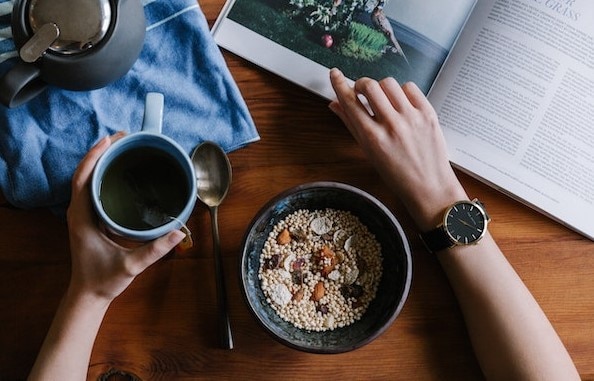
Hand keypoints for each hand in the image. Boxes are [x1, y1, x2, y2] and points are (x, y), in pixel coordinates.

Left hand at [66, 133, 185, 301]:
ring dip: (101, 161)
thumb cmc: (104, 280)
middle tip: (123, 137)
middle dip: (100, 152)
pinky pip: (92, 189)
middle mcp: (78, 212)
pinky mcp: (89, 219)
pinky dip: (102, 175)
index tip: (110, 140)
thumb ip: (155, 249)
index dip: (94, 157)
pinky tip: (119, 171)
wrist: (88, 295)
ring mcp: (82, 215)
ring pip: (87, 180)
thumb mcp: (131, 265)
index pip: (83, 179)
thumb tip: (179, 232)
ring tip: (121, 147)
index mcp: (82, 218)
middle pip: (84, 173)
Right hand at [329, 68, 466, 229]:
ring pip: (389, 83)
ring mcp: (411, 117)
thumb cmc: (396, 174)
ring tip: (384, 100)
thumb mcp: (369, 152)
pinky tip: (400, 103)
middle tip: (362, 92)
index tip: (334, 74)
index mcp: (372, 138)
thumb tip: (334, 104)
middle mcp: (391, 125)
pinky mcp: (428, 113)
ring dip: (381, 88)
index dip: (339, 84)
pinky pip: (410, 87)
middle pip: (369, 85)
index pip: (350, 102)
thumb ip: (351, 125)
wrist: (429, 187)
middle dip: (361, 84)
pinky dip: (401, 91)